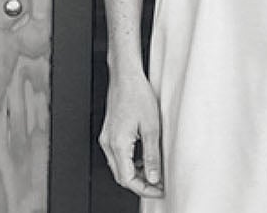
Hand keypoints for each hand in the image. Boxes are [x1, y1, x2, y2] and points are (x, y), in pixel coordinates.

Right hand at [99, 68, 164, 197]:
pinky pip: (117, 155)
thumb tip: (154, 177)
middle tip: (158, 185)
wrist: (125, 76)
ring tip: (154, 172)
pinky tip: (143, 158)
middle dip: (140, 184)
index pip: (128, 179)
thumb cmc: (137, 94)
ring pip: (119, 167)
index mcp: (118, 144)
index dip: (144, 189)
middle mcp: (109, 142)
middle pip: (121, 176)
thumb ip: (152, 156)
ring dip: (135, 174)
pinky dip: (130, 162)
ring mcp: (107, 137)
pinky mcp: (109, 132)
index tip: (159, 189)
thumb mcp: (151, 127)